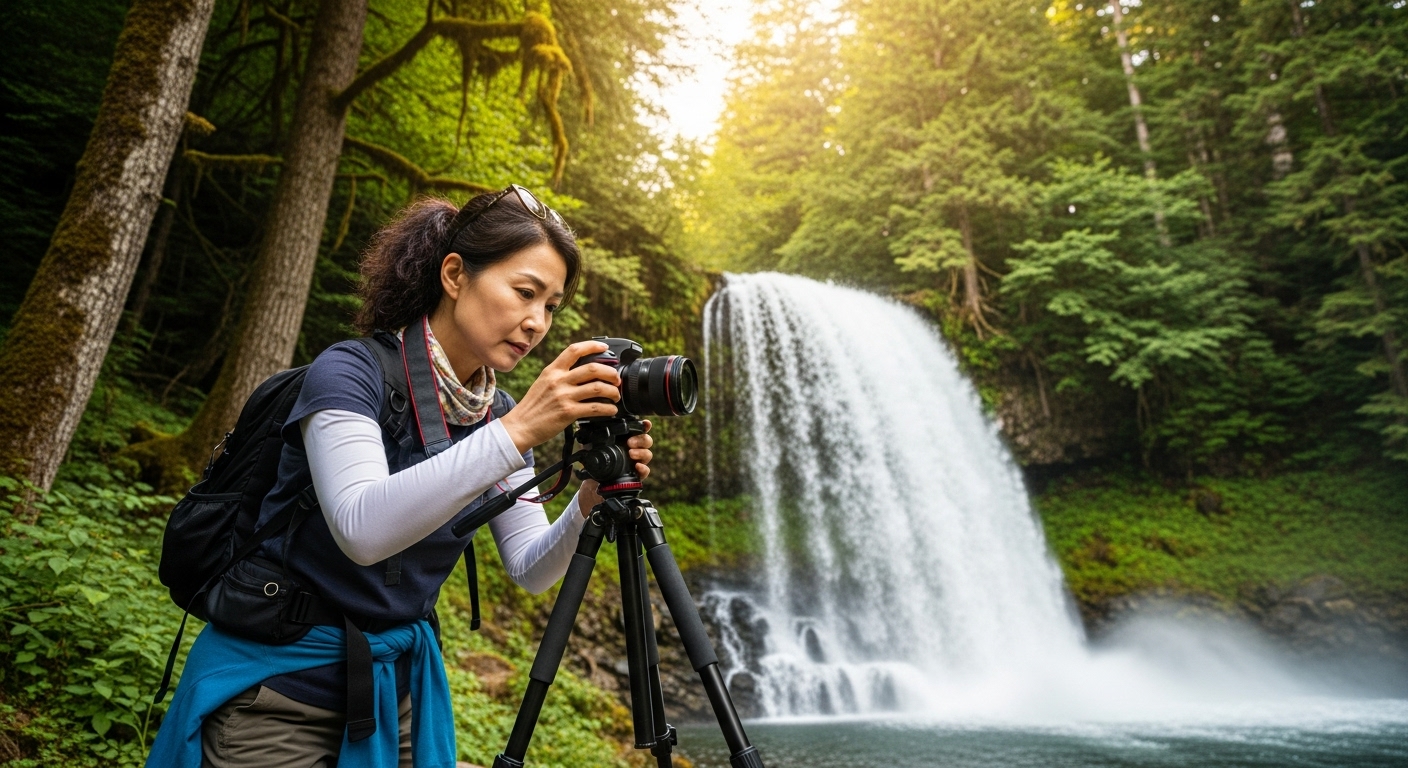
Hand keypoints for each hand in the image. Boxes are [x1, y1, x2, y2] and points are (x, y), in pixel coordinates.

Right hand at [500, 341, 621, 453]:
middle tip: (616, 379)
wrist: (520, 426)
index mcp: (552, 371)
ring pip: (598, 388)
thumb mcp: (543, 382)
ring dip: (613, 392)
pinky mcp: (568, 412)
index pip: (574, 350)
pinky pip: (596, 408)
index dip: (592, 346)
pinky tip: (611, 410)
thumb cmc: (533, 407)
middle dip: (611, 373)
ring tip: (616, 396)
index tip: (605, 347)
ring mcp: (564, 396)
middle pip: (593, 368)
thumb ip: (560, 375)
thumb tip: (584, 372)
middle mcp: (558, 380)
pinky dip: (608, 409)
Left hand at [577, 420, 652, 516]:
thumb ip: (592, 436)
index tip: (645, 424)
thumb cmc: (596, 461)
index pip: (639, 430)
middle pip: (646, 441)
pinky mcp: (637, 475)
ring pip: (647, 454)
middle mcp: (634, 449)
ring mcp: (637, 462)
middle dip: (640, 440)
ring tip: (631, 454)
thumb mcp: (592, 446)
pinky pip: (646, 471)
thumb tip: (585, 425)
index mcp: (626, 439)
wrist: (595, 481)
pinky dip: (643, 468)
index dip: (644, 426)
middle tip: (630, 442)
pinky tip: (637, 466)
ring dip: (641, 453)